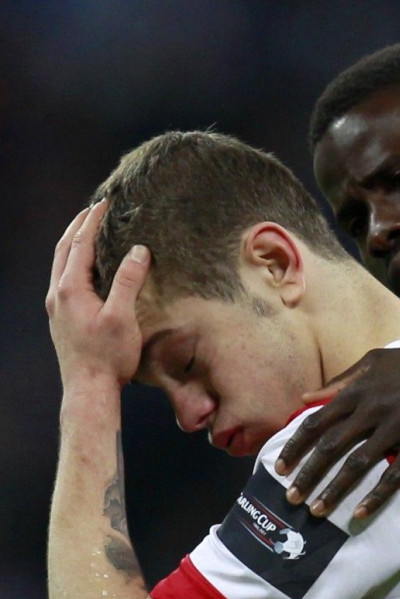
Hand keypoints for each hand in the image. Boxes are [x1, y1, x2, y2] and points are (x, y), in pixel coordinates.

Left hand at [46, 201, 150, 388]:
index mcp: (70, 288)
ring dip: (73, 246)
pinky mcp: (61, 321)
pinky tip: (86, 272)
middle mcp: (57, 295)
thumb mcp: (123, 317)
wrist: (88, 391)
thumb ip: (129, 281)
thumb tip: (138, 251)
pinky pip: (64, 281)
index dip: (93, 221)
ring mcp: (56, 308)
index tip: (105, 203)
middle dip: (77, 227)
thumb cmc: (108, 358)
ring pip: (60, 266)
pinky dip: (73, 265)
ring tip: (88, 234)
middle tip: (93, 211)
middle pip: (63, 249)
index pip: (80, 243)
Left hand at [275, 339, 399, 516]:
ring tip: (316, 512)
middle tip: (289, 498)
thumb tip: (306, 396)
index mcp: (360, 390)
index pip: (317, 421)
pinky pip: (394, 475)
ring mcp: (398, 426)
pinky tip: (360, 514)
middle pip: (330, 446)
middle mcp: (374, 408)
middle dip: (307, 474)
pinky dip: (375, 496)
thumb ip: (342, 380)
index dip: (296, 446)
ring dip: (334, 491)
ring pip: (357, 464)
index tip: (279, 467)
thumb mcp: (378, 360)